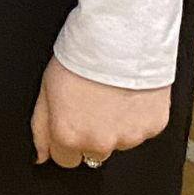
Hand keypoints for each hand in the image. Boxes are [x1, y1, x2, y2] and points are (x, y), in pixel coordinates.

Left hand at [30, 57, 171, 167]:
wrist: (119, 35)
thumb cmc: (81, 55)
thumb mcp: (46, 87)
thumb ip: (41, 127)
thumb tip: (40, 155)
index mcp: (69, 136)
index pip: (64, 160)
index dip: (67, 138)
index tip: (72, 120)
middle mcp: (99, 143)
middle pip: (93, 153)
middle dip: (92, 134)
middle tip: (93, 104)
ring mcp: (129, 137)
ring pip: (120, 141)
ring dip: (117, 125)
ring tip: (113, 94)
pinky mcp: (153, 126)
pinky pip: (143, 129)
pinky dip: (138, 116)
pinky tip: (130, 93)